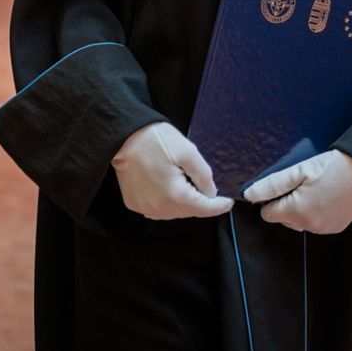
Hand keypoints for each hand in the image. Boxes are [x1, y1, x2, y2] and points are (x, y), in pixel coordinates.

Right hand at [111, 122, 233, 220]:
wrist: (122, 137)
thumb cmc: (156, 140)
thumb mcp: (188, 151)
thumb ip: (203, 175)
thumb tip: (211, 192)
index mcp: (176, 196)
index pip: (204, 209)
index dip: (219, 206)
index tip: (229, 202)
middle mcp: (160, 209)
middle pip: (189, 212)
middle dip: (200, 202)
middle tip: (205, 186)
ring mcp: (145, 209)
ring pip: (174, 212)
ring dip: (183, 203)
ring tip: (184, 183)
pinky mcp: (134, 204)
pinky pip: (158, 209)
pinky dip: (167, 202)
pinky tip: (166, 186)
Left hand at [243, 149, 351, 234]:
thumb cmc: (332, 167)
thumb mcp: (299, 171)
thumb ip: (272, 185)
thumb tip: (249, 195)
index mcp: (296, 211)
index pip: (267, 214)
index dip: (272, 199)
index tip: (284, 186)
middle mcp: (308, 226)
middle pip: (283, 219)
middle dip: (287, 204)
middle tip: (302, 184)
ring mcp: (323, 229)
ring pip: (299, 222)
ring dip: (302, 209)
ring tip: (316, 188)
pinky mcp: (335, 228)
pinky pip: (316, 223)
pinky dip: (316, 213)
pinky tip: (326, 196)